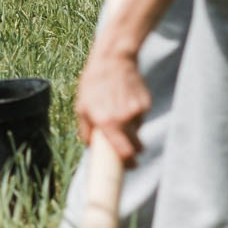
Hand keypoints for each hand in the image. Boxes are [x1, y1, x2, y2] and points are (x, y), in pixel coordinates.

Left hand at [75, 46, 150, 163]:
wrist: (113, 60)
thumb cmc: (93, 85)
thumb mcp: (81, 108)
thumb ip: (86, 131)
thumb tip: (91, 148)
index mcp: (108, 123)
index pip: (125, 153)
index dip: (128, 164)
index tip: (129, 167)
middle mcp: (125, 119)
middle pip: (137, 146)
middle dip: (133, 150)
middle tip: (127, 150)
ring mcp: (137, 110)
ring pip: (137, 129)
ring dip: (130, 128)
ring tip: (118, 111)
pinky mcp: (146, 103)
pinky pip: (141, 116)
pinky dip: (134, 114)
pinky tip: (125, 101)